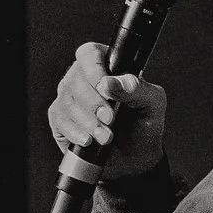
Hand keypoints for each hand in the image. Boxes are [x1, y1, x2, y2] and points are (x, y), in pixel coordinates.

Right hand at [47, 41, 166, 180]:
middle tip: (110, 119)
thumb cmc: (144, 123)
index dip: (93, 67)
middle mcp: (84, 78)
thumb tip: (108, 83)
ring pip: (66, 101)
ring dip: (87, 121)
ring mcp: (70, 97)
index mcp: (108, 66)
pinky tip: (88, 141)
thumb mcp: (152, 104)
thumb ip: (136, 89)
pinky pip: (59, 119)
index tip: (103, 86)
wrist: (136, 157)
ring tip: (106, 137)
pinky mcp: (61, 119)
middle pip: (75, 79)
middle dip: (93, 103)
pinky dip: (74, 131)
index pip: (90, 54)